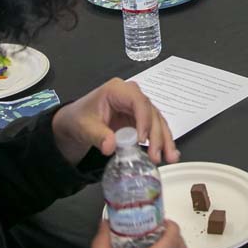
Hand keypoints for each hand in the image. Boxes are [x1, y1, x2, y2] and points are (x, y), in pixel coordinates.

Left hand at [50, 78, 178, 164]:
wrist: (77, 121)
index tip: (143, 140)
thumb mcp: (85, 126)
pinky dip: (162, 141)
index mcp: (117, 90)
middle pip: (151, 112)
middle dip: (157, 135)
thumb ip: (98, 136)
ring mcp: (138, 107)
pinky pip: (155, 129)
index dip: (144, 120)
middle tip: (157, 155)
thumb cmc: (80, 118)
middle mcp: (132, 95)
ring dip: (165, 140)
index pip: (138, 101)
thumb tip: (111, 147)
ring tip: (170, 157)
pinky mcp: (141, 119)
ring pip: (157, 121)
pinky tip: (170, 154)